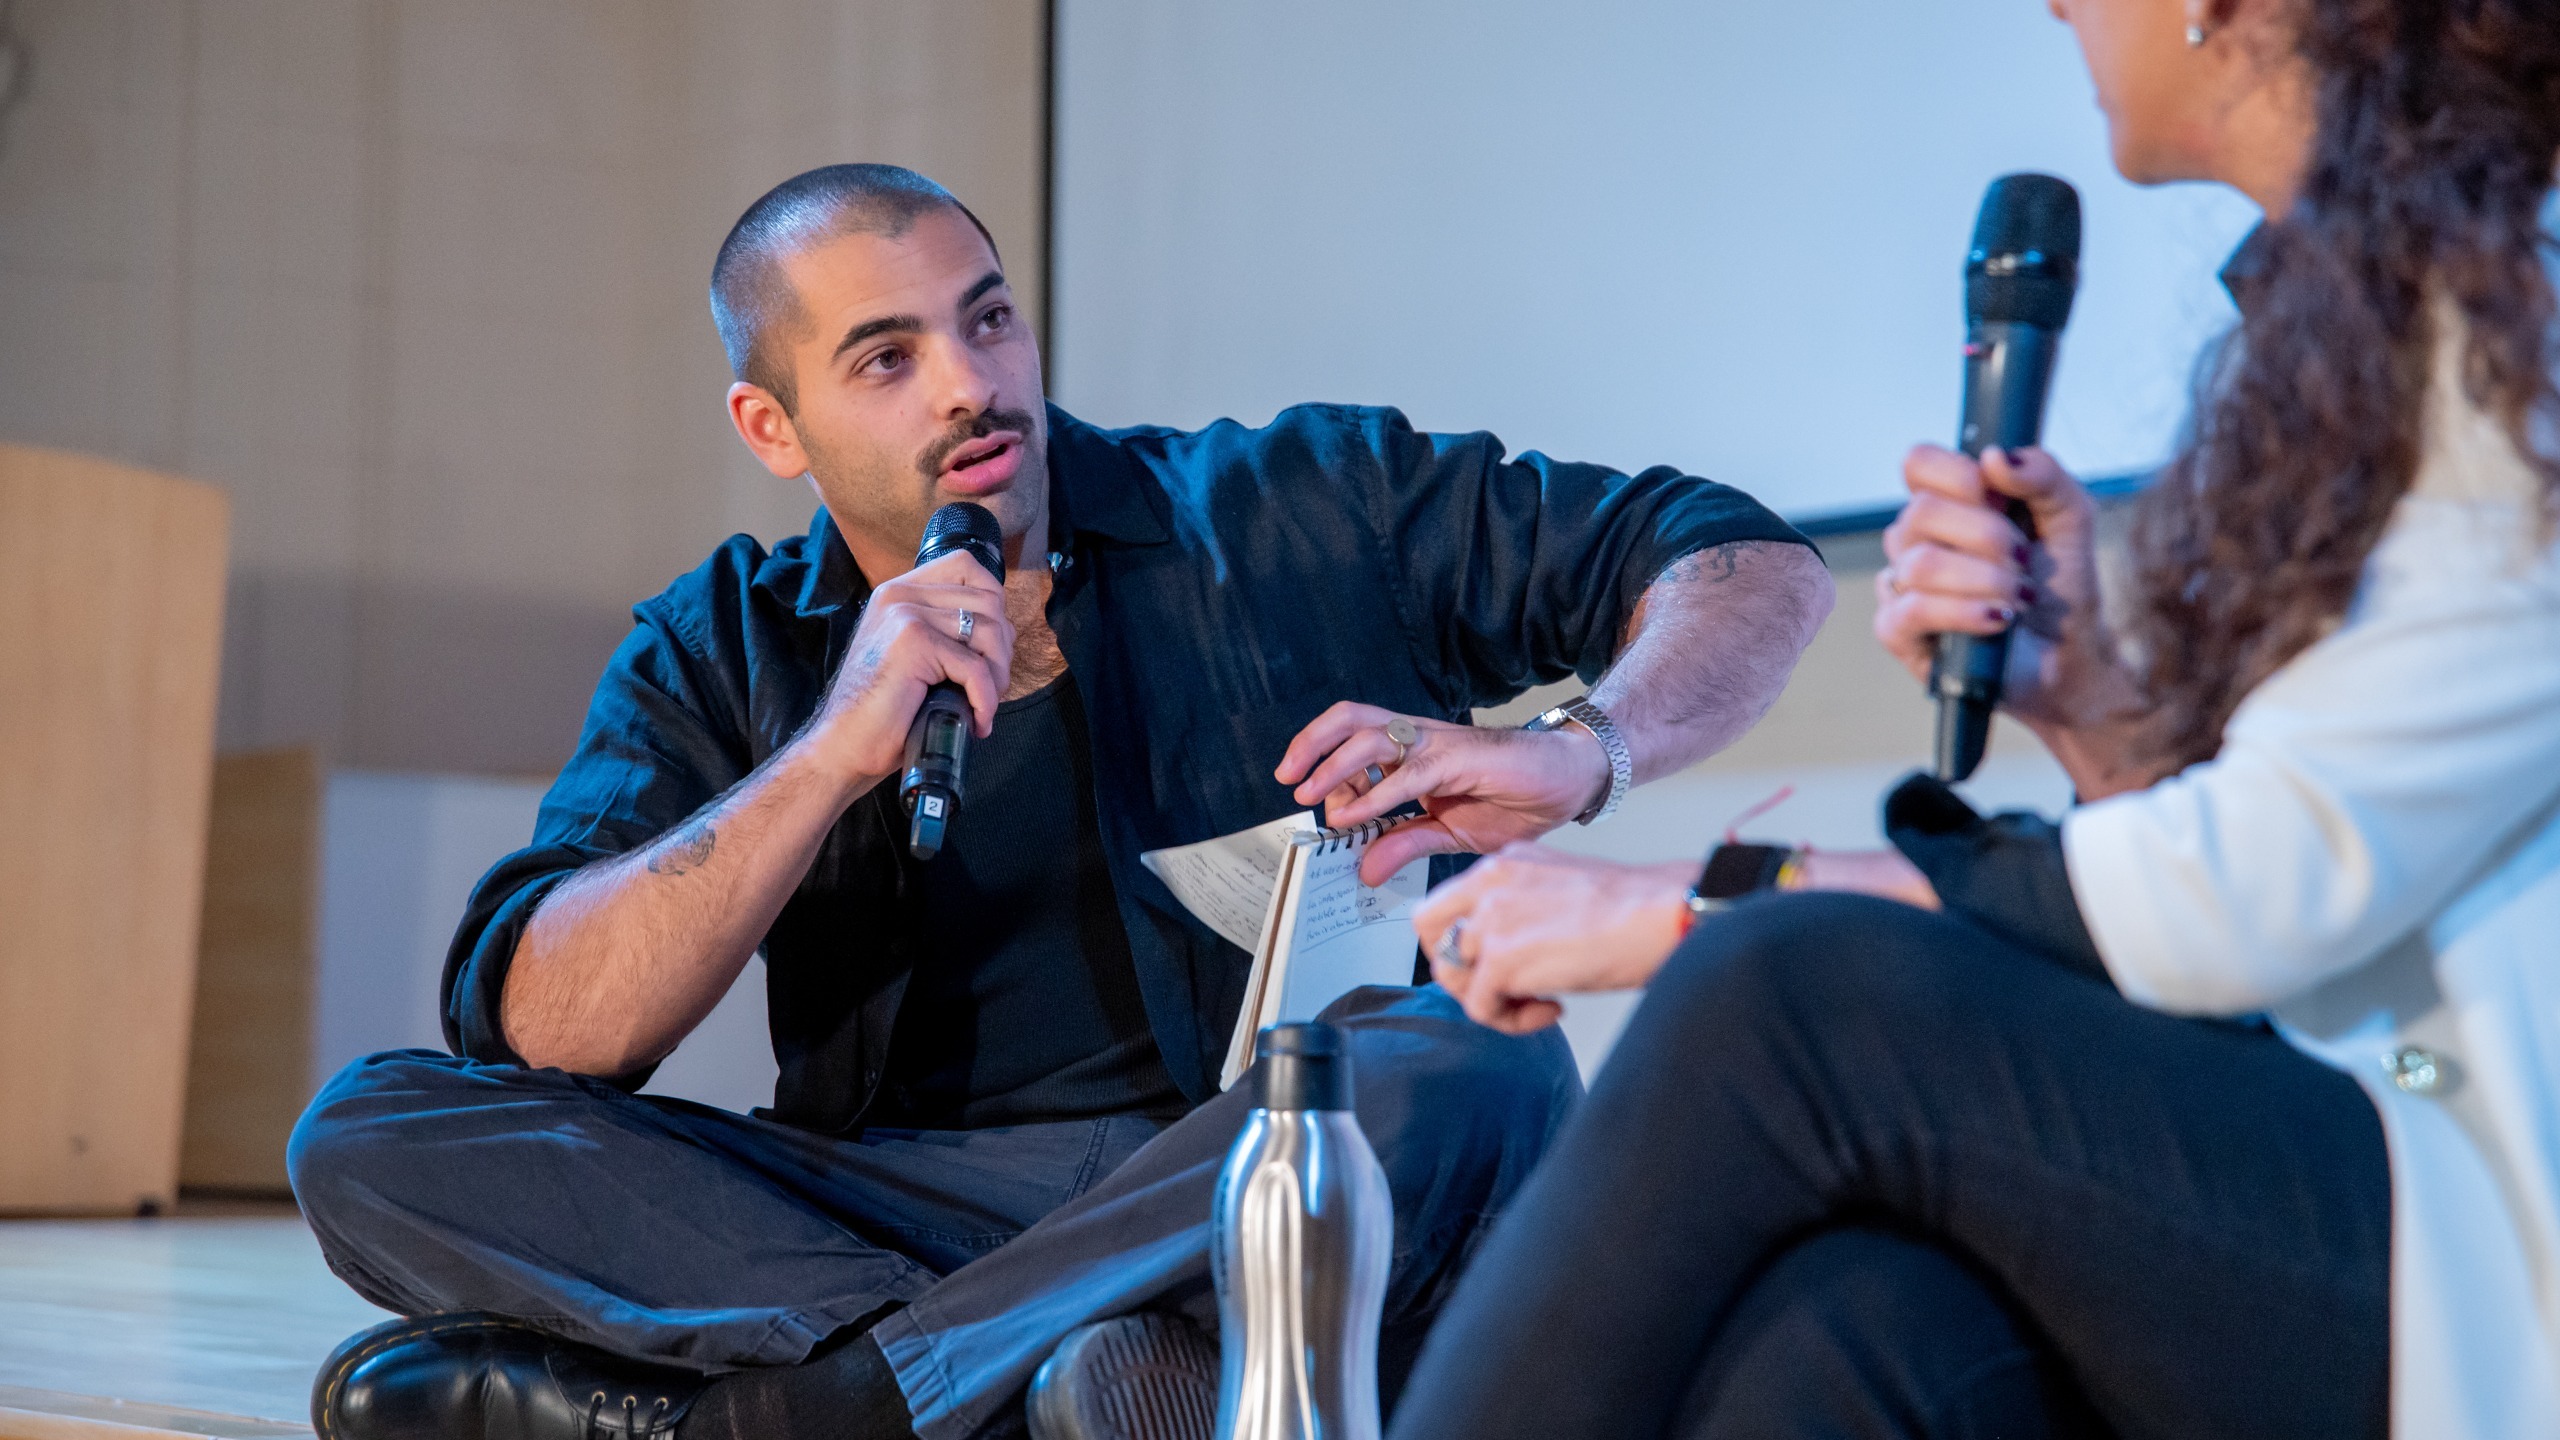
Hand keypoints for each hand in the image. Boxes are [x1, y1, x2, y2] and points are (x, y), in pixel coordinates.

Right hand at [802, 550, 1015, 784]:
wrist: (843, 745)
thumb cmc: (886, 711)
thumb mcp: (916, 656)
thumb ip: (946, 630)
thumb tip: (1004, 629)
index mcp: (899, 592)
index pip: (966, 566)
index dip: (993, 603)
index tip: (989, 648)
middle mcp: (900, 594)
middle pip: (988, 599)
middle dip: (1002, 648)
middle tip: (991, 687)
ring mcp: (905, 614)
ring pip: (989, 631)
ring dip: (998, 676)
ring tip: (982, 705)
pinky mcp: (913, 643)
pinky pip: (976, 668)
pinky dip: (986, 699)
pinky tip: (977, 721)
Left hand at [1274, 702, 1610, 884]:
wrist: (1569, 781)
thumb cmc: (1515, 799)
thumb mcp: (1449, 834)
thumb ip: (1405, 845)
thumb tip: (1365, 870)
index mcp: (1412, 755)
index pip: (1354, 747)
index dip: (1327, 770)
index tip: (1316, 806)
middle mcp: (1418, 741)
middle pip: (1350, 721)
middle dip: (1311, 743)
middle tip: (1288, 777)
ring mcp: (1437, 746)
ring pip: (1369, 737)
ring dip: (1332, 764)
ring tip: (1308, 792)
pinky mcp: (1459, 759)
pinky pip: (1407, 774)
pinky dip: (1374, 796)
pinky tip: (1353, 817)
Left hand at [1412, 844, 1696, 1033]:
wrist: (1664, 912)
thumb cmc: (1633, 908)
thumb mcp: (1558, 890)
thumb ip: (1519, 910)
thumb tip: (1499, 954)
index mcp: (1503, 863)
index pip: (1445, 903)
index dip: (1460, 941)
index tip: (1490, 962)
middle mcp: (1488, 884)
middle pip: (1428, 933)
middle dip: (1456, 968)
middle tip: (1496, 987)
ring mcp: (1491, 920)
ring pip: (1453, 976)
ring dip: (1492, 1000)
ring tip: (1537, 1001)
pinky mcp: (1501, 958)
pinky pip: (1480, 1008)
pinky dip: (1512, 1021)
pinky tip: (1553, 1008)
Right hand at [1875, 444, 2123, 735]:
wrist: (2070, 657)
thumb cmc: (2061, 588)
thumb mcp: (2072, 517)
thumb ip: (2044, 475)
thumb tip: (1994, 457)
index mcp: (1949, 504)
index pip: (1919, 463)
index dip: (1957, 474)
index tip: (1999, 499)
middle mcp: (1916, 540)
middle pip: (1922, 512)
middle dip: (1988, 537)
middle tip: (2022, 561)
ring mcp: (1901, 585)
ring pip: (1920, 565)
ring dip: (1986, 581)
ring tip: (2019, 599)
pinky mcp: (1898, 633)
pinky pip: (1911, 611)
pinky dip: (1963, 613)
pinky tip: (1997, 621)